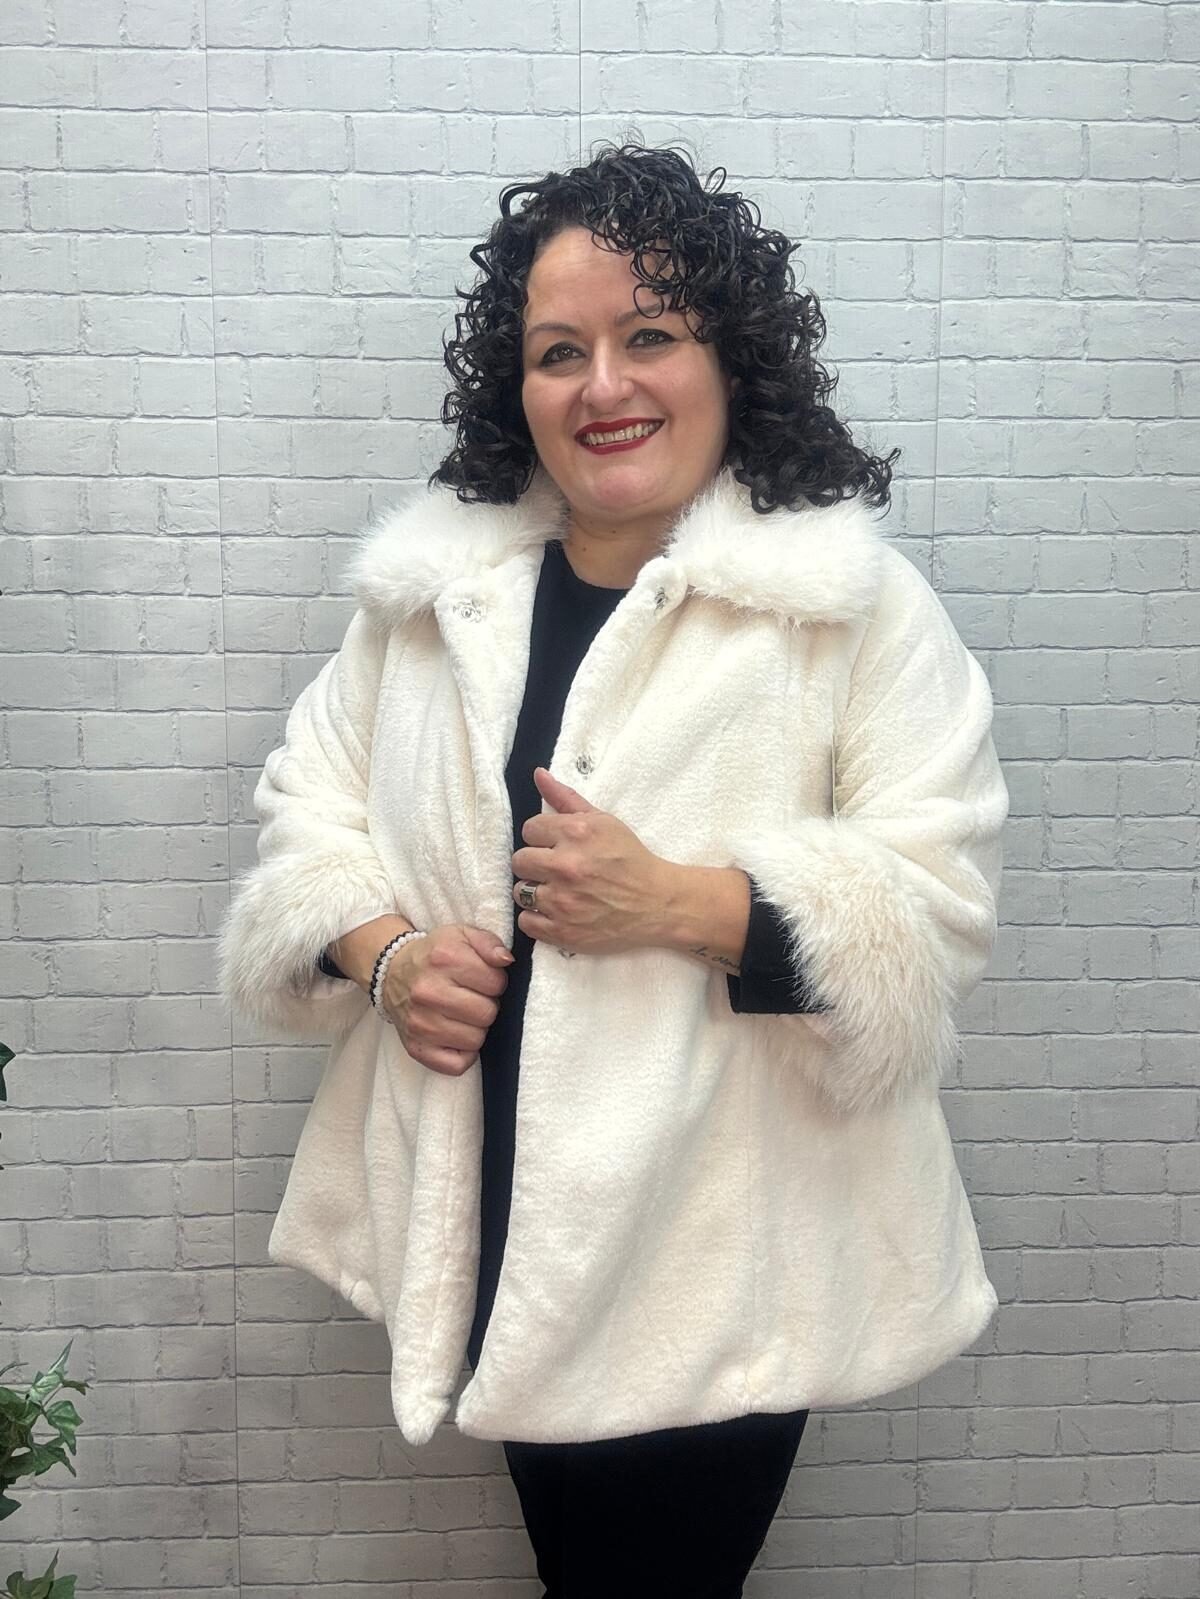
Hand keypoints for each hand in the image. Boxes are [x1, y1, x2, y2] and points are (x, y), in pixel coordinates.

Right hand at [381, 924, 513, 1076]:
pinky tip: (456, 1036)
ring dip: (476, 1029)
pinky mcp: (416, 1048)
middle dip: (487, 1006)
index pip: (497, 983)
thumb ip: (489, 942)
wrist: (393, 974)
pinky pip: (457, 1065)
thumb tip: (506, 961)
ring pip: (475, 1040)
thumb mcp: (461, 935)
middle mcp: (428, 992)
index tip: (483, 980)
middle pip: (487, 1013)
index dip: (496, 982)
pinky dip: (463, 1055)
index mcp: (444, 959)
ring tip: (463, 1015)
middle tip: (473, 998)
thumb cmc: (435, 956)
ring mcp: (420, 1023)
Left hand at [511, 766, 669, 954]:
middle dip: (535, 863)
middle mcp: (566, 866)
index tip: (556, 846)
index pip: (529, 829)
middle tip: (556, 869)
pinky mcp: (563, 931)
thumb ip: (566, 798)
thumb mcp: (603, 822)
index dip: (542, 838)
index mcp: (576, 833)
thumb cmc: (630, 860)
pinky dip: (538, 918)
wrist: (657, 904)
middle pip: (519, 860)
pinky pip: (526, 922)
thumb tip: (538, 774)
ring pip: (520, 892)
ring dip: (535, 891)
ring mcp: (563, 902)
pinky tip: (557, 912)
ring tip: (557, 891)